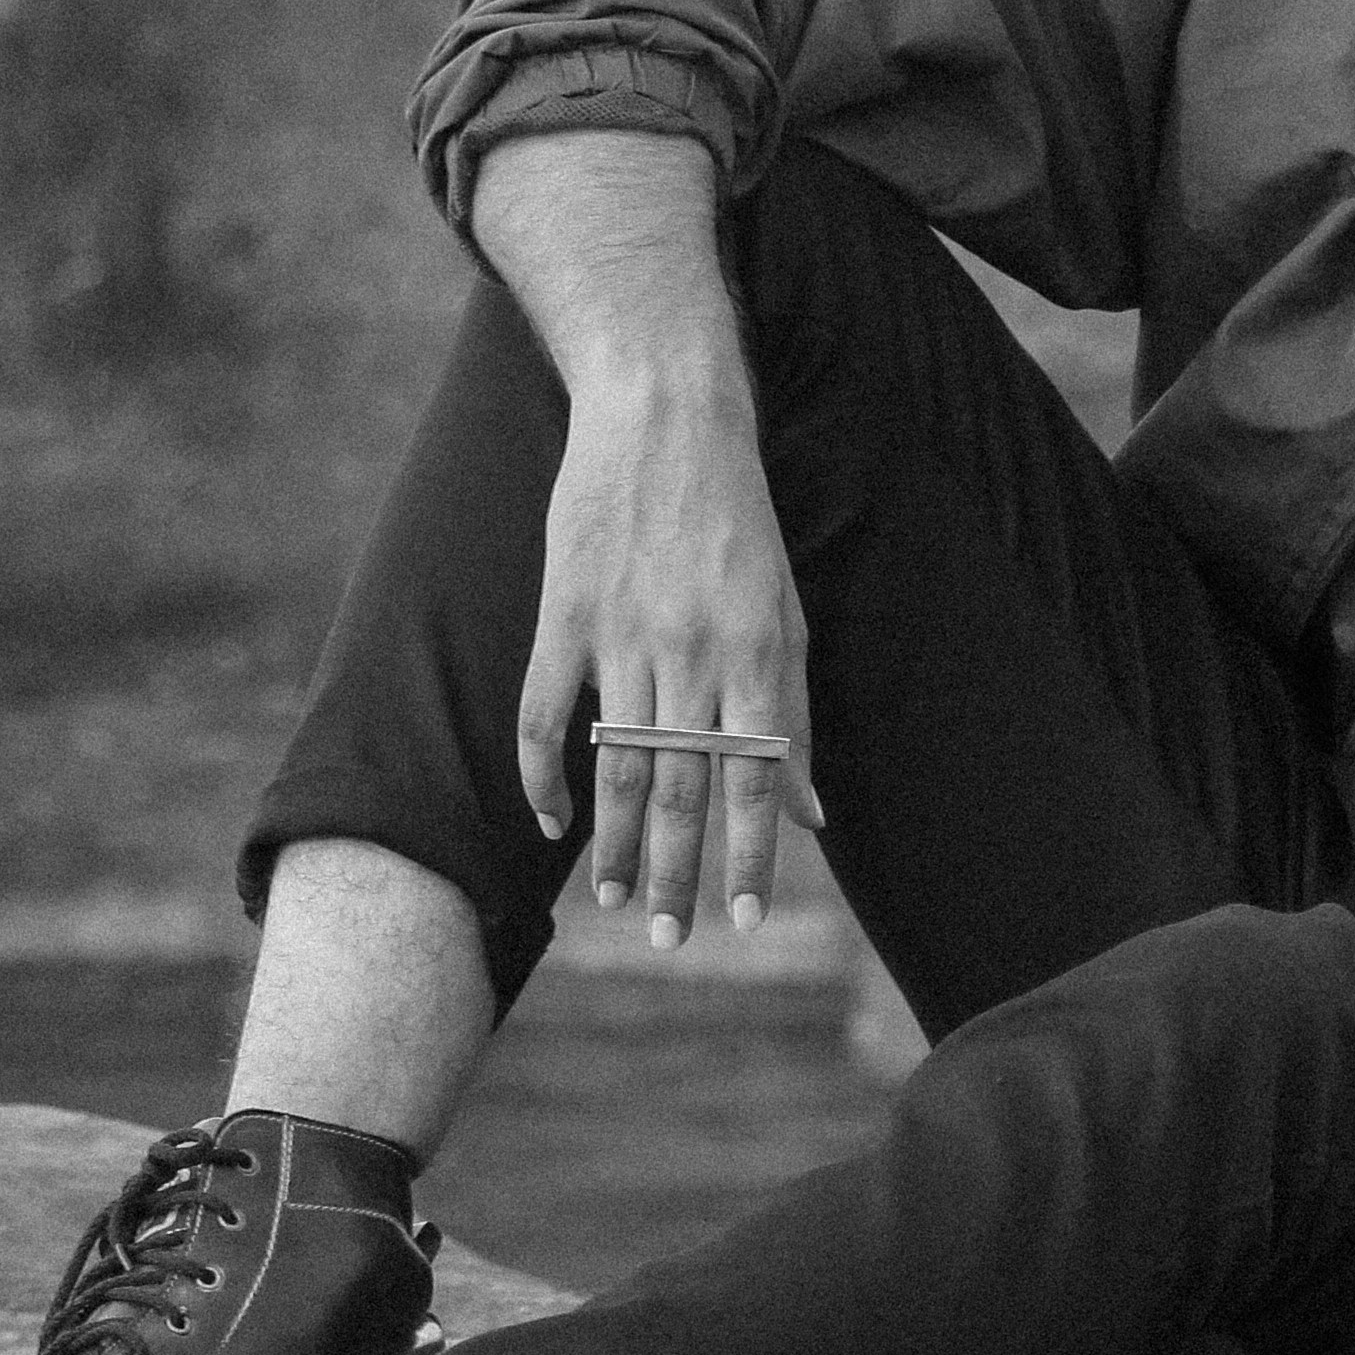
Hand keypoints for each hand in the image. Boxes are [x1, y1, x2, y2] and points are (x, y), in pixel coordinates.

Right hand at [513, 362, 822, 946]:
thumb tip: (812, 814)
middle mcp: (692, 652)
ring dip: (614, 845)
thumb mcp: (787, 611)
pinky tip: (550, 822)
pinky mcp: (563, 614)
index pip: (755, 781)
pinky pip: (544, 715)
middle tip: (670, 938)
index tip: (739, 921)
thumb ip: (794, 715)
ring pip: (616, 767)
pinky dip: (542, 775)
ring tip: (614, 902)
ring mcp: (622, 635)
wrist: (664, 416)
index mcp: (757, 652)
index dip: (749, 857)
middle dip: (676, 875)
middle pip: (680, 789)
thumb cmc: (737, 520)